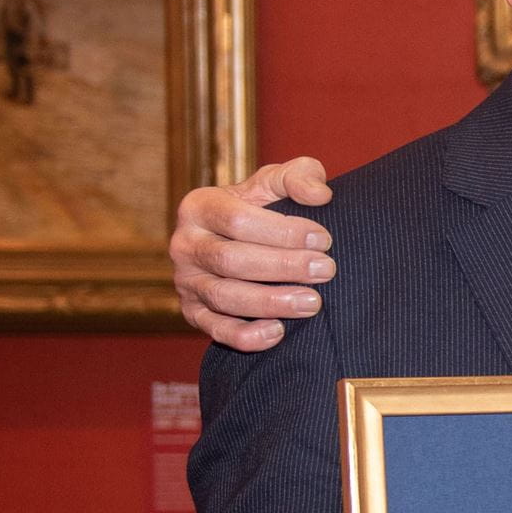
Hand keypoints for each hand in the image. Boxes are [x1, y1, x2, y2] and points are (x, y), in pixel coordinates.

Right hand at [173, 158, 335, 348]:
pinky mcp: (193, 313)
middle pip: (231, 260)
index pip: (237, 220)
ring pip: (223, 297)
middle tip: (326, 270)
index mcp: (200, 206)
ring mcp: (186, 281)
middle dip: (283, 267)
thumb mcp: (276, 183)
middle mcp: (185, 244)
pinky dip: (245, 336)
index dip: (282, 231)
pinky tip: (279, 332)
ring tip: (313, 303)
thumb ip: (299, 176)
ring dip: (270, 302)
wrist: (242, 241)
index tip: (324, 238)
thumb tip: (319, 194)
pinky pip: (215, 329)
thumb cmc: (263, 208)